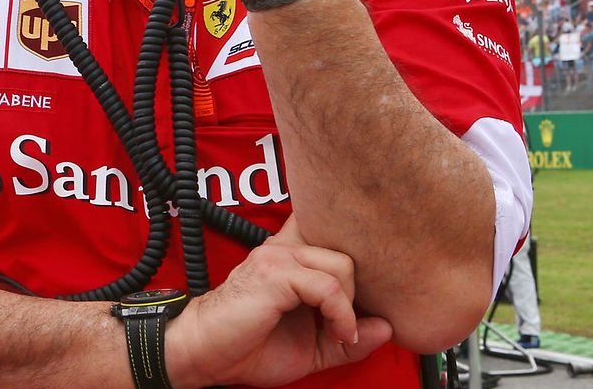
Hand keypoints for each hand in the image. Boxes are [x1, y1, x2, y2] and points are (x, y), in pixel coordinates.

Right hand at [166, 220, 391, 387]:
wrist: (206, 354)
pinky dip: (341, 316)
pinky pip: (329, 288)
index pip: (337, 237)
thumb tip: (387, 327)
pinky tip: (335, 334)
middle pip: (350, 256)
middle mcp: (284, 248)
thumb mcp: (312, 348)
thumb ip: (348, 337)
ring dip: (350, 308)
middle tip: (344, 328)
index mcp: (291, 257)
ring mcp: (277, 257)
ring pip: (343, 267)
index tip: (359, 308)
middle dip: (357, 297)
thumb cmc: (249, 347)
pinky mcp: (274, 273)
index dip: (358, 268)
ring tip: (338, 333)